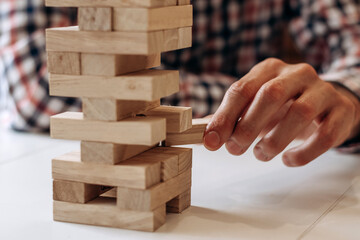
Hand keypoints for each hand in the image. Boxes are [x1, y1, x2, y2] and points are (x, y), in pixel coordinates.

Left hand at [203, 58, 359, 165]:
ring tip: (261, 154)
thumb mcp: (254, 106)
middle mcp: (296, 74)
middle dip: (248, 126)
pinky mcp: (341, 111)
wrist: (325, 105)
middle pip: (270, 95)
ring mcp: (322, 90)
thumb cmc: (282, 107)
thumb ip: (230, 118)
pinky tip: (288, 160)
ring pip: (300, 112)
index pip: (242, 89)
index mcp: (269, 69)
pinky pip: (326, 133)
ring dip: (274, 140)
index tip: (212, 141)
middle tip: (235, 149)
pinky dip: (304, 151)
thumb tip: (203, 133)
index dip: (224, 117)